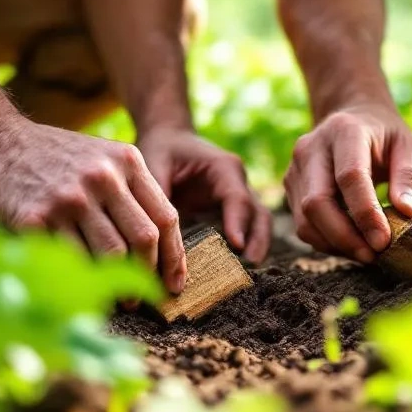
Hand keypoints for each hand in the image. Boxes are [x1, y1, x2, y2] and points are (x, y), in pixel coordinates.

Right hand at [0, 116, 185, 291]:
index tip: (174, 282)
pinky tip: (83, 290)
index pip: (165, 217)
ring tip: (117, 300)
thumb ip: (129, 191)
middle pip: (143, 240)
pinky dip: (80, 281)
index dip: (174, 256)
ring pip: (110, 254)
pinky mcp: (36, 218)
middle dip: (147, 275)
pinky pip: (70, 260)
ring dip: (117, 285)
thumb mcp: (100, 157)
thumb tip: (156, 248)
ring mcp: (69, 198)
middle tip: (142, 297)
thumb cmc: (51, 157)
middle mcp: (102, 177)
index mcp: (126, 161)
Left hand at [137, 128, 272, 262]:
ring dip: (257, 247)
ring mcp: (238, 198)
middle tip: (250, 266)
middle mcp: (237, 183)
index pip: (237, 198)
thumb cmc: (163, 147)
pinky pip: (246, 230)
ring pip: (258, 224)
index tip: (237, 246)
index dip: (238, 222)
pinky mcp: (230, 211)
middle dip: (258, 240)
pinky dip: (245, 248)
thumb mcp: (155, 162)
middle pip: (258, 214)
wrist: (169, 138)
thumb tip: (152, 228)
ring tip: (248, 272)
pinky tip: (233, 269)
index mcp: (224, 168)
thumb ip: (157, 191)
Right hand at [284, 103, 411, 262]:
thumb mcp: (407, 146)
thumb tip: (406, 212)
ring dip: (335, 244)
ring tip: (366, 253)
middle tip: (374, 256)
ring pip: (305, 220)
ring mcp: (295, 168)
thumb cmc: (384, 135)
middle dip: (344, 237)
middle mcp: (311, 148)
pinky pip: (303, 225)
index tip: (384, 241)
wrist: (350, 117)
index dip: (365, 213)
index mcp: (344, 131)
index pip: (350, 177)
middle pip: (317, 202)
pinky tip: (351, 244)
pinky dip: (327, 242)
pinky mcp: (290, 187)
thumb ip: (408, 176)